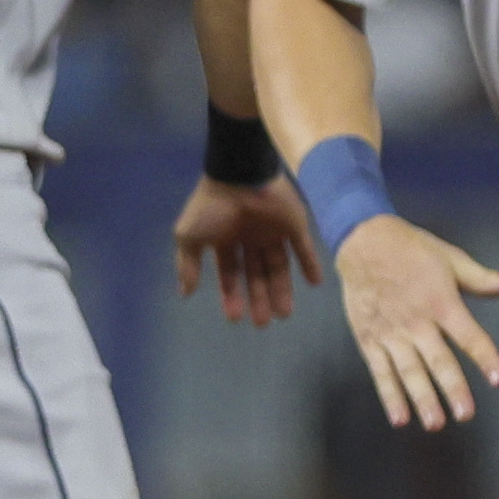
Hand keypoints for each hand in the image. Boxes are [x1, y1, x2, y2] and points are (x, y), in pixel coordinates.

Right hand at [171, 177, 320, 326]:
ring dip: (282, 289)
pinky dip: (310, 264)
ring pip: (279, 265)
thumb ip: (187, 264)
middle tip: (263, 323)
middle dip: (258, 298)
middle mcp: (250, 237)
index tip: (235, 317)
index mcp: (225, 238)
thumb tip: (185, 292)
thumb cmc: (212, 207)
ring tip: (283, 314)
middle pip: (256, 274)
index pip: (230, 272)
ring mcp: (273, 231)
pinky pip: (304, 248)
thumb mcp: (189, 236)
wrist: (240, 175)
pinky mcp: (294, 224)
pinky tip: (314, 283)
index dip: (232, 294)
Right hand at [335, 213, 498, 432]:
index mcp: (440, 301)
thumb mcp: (451, 258)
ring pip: (408, 370)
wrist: (362, 241)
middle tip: (465, 415)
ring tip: (435, 423)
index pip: (468, 334)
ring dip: (422, 398)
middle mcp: (416, 321)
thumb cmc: (411, 249)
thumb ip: (483, 279)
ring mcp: (390, 332)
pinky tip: (399, 417)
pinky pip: (380, 371)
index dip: (485, 356)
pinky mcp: (369, 339)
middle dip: (453, 388)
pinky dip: (389, 395)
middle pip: (437, 359)